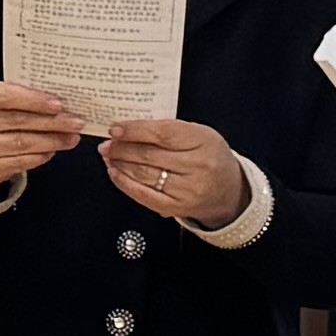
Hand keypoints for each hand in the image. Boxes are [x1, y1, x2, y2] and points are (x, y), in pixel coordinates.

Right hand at [0, 82, 81, 203]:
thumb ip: (21, 97)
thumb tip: (59, 103)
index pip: (6, 95)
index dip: (34, 99)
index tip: (59, 104)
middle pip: (18, 120)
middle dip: (52, 121)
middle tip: (76, 122)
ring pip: (22, 143)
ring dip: (51, 141)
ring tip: (71, 138)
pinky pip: (19, 162)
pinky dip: (40, 156)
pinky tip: (53, 150)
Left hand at [96, 115, 249, 228]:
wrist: (229, 190)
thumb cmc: (210, 157)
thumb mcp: (199, 134)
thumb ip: (169, 129)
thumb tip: (129, 128)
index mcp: (204, 141)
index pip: (162, 133)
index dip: (134, 130)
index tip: (116, 128)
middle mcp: (198, 165)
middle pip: (149, 155)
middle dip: (122, 148)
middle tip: (107, 143)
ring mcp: (188, 189)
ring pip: (144, 175)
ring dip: (120, 164)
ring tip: (109, 156)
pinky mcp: (178, 207)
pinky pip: (145, 195)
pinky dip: (125, 184)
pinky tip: (115, 174)